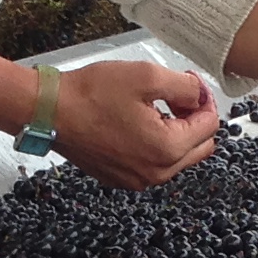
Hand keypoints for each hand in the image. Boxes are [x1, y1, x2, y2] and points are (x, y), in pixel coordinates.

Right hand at [53, 60, 220, 189]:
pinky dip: (154, 145)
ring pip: (177, 158)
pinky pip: (152, 164)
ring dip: (175, 132)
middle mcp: (156, 173)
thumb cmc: (92, 94)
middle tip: (175, 95)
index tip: (189, 83)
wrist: (48, 112)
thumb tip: (200, 95)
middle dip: (194, 119)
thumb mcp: (147, 76)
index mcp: (166, 150)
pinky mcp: (120, 179)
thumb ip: (185, 86)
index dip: (204, 99)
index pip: (209, 126)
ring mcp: (137, 180)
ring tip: (153, 106)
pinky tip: (136, 123)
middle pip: (199, 147)